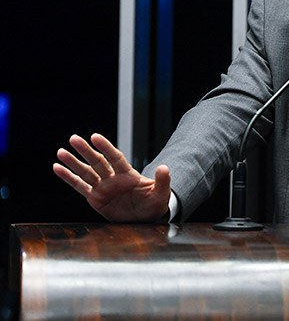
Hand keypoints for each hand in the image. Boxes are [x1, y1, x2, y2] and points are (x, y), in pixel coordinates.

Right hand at [53, 133, 171, 221]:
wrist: (146, 218)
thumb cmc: (154, 203)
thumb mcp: (161, 193)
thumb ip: (162, 181)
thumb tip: (164, 167)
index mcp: (128, 175)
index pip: (115, 158)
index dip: (106, 147)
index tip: (95, 136)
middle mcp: (113, 178)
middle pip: (97, 162)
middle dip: (86, 151)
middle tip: (73, 138)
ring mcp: (103, 188)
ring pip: (86, 172)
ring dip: (73, 163)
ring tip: (61, 152)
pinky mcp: (95, 199)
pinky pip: (80, 187)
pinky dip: (68, 178)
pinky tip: (57, 168)